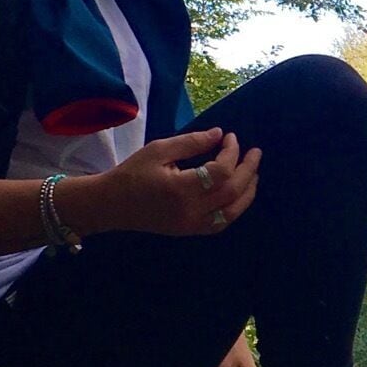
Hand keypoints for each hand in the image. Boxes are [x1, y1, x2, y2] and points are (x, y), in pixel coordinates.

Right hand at [66, 125, 260, 239]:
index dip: (231, 152)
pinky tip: (240, 194)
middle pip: (232, 191)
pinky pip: (221, 223)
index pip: (220, 171)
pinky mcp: (189, 231)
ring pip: (232, 212)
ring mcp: (191, 225)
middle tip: (255, 152)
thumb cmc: (132, 173)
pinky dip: (235, 209)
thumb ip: (191, 142)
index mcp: (180, 189)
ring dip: (248, 192)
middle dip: (248, 170)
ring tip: (254, 173)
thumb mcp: (158, 150)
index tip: (229, 137)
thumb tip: (219, 134)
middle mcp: (190, 211)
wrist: (111, 205)